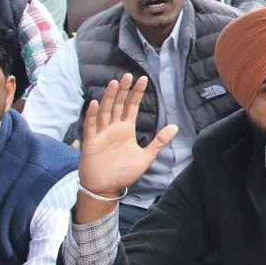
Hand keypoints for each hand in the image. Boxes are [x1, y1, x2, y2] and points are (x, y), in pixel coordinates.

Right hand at [78, 75, 177, 200]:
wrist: (107, 188)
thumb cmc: (124, 173)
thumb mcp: (146, 157)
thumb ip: (159, 141)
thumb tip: (175, 127)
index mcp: (126, 129)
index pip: (131, 107)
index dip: (136, 94)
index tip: (143, 79)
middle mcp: (113, 128)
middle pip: (117, 105)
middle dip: (122, 91)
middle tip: (127, 76)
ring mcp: (101, 134)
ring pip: (104, 111)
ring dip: (108, 98)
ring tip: (114, 83)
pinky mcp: (90, 143)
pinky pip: (90, 126)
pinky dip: (91, 115)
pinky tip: (94, 103)